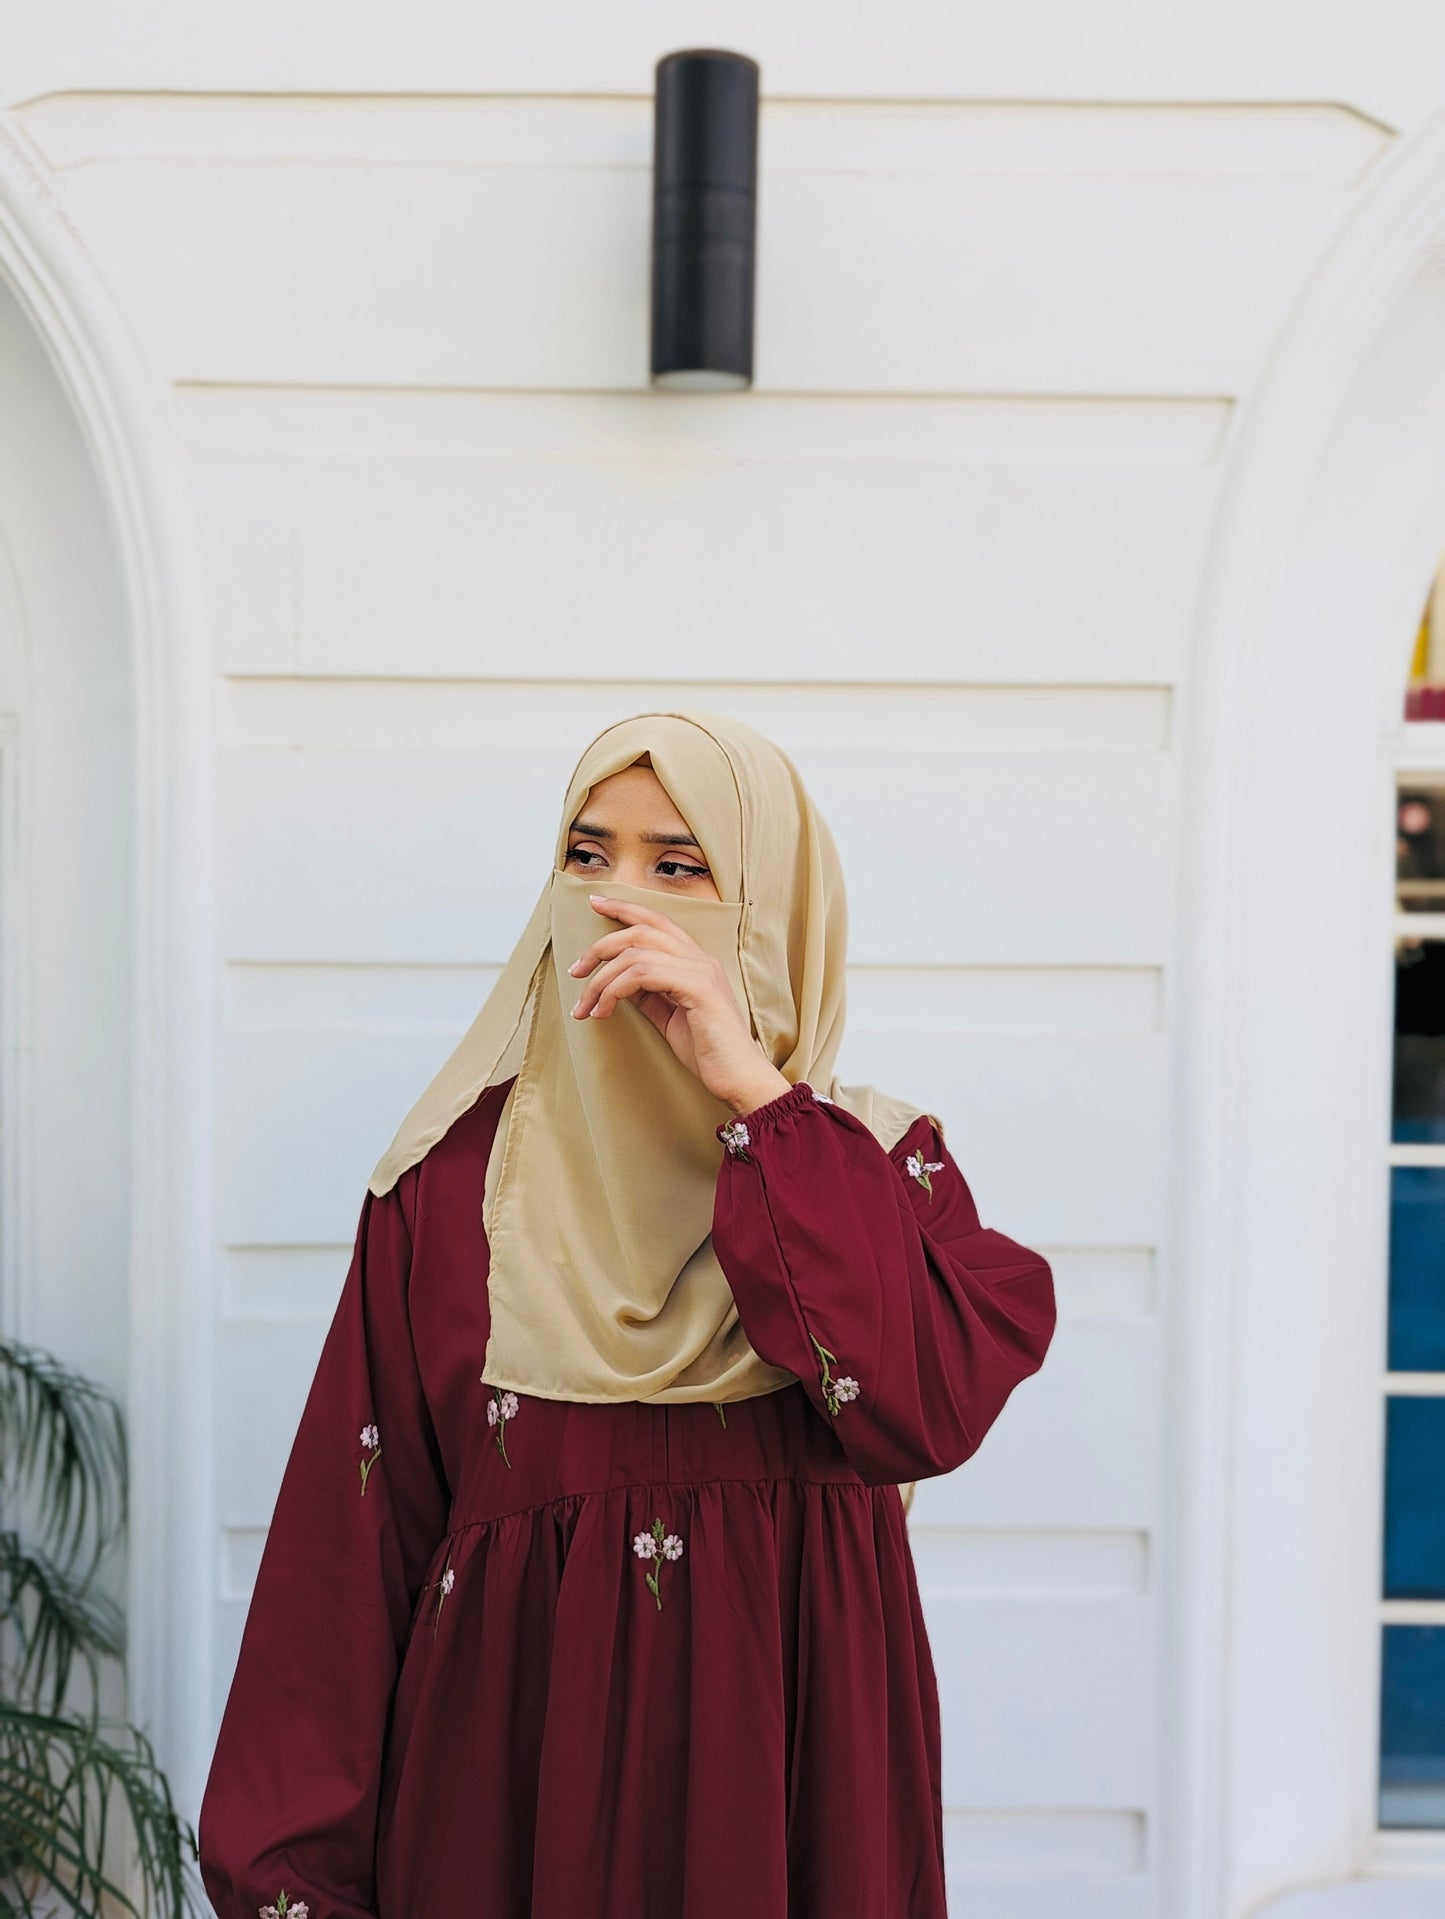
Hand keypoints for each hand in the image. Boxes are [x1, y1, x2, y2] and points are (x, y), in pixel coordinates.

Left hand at [566, 895, 790, 1115]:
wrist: (739, 1077)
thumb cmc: (707, 1051)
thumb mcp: (669, 1017)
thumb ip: (648, 995)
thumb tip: (618, 981)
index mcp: (695, 961)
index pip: (656, 921)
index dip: (624, 908)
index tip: (595, 902)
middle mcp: (700, 959)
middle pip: (641, 930)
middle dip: (600, 947)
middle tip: (575, 971)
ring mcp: (701, 971)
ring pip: (636, 953)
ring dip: (601, 980)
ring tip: (586, 1007)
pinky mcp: (698, 988)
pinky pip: (643, 974)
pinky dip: (615, 991)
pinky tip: (605, 1011)